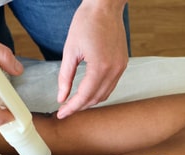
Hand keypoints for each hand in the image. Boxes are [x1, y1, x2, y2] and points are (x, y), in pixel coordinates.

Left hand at [56, 0, 128, 118]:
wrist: (104, 7)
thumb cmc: (86, 22)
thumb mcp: (70, 50)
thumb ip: (65, 76)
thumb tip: (61, 97)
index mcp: (100, 67)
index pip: (84, 96)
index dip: (72, 107)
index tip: (61, 114)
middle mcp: (114, 70)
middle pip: (96, 98)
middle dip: (80, 106)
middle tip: (66, 109)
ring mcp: (121, 67)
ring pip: (105, 94)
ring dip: (90, 100)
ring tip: (76, 102)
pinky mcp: (122, 64)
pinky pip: (111, 84)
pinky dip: (99, 91)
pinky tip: (88, 90)